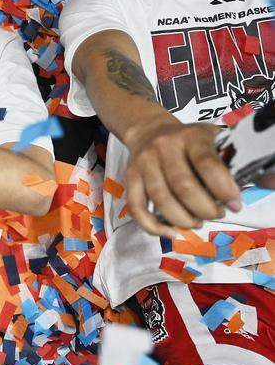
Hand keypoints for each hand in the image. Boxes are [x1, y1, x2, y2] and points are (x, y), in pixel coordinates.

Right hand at [123, 116, 239, 235]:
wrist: (149, 131)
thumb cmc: (189, 141)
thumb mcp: (211, 139)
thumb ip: (225, 162)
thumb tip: (235, 196)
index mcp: (191, 136)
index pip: (207, 164)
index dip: (223, 189)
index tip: (234, 205)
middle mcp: (164, 147)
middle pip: (183, 186)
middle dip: (205, 209)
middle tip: (216, 214)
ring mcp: (143, 162)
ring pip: (161, 199)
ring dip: (183, 219)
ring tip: (197, 222)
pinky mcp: (129, 177)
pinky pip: (137, 207)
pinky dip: (153, 226)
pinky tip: (171, 233)